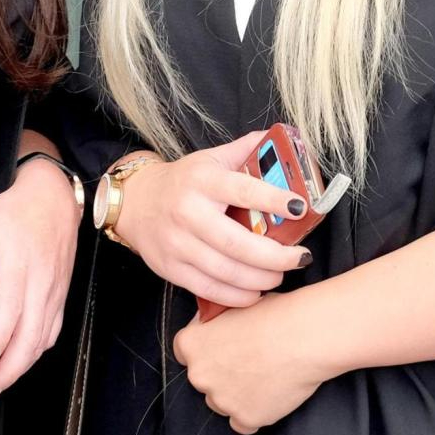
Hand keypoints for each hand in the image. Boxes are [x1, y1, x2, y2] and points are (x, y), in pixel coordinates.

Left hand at [0, 158, 79, 403]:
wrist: (55, 198)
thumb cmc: (15, 210)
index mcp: (18, 265)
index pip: (11, 311)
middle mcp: (40, 283)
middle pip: (30, 337)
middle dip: (9, 370)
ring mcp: (54, 292)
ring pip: (43, 340)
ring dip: (22, 367)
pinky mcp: (61, 295)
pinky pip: (52, 332)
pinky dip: (35, 353)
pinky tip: (17, 364)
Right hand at [113, 130, 311, 308]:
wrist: (134, 202)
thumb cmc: (182, 181)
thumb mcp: (210, 159)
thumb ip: (245, 150)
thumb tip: (280, 137)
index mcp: (203, 181)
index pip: (243, 190)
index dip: (274, 199)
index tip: (300, 208)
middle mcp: (188, 212)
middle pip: (238, 243)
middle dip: (275, 256)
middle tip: (299, 258)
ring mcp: (178, 243)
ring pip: (226, 271)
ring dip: (261, 279)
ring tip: (280, 275)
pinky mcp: (171, 268)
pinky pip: (209, 289)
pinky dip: (237, 296)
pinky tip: (254, 292)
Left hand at [174, 292, 328, 433]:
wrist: (305, 337)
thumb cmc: (275, 315)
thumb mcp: (234, 305)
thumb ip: (215, 321)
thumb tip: (213, 323)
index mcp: (192, 344)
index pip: (183, 351)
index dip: (205, 347)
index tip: (221, 344)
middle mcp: (200, 375)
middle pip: (203, 380)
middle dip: (221, 372)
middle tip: (248, 359)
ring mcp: (222, 400)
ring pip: (222, 403)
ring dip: (236, 394)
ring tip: (263, 375)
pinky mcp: (246, 418)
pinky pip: (243, 423)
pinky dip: (254, 413)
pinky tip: (268, 395)